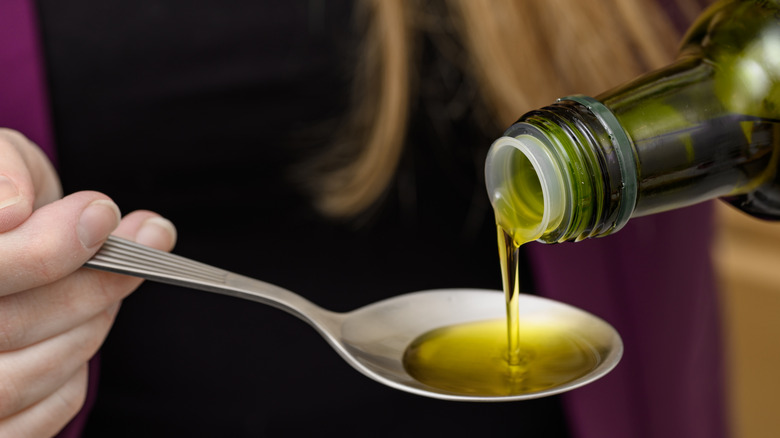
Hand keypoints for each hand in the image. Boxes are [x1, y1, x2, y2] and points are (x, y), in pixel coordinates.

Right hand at [0, 129, 176, 436]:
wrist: (0, 237)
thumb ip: (2, 170)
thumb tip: (12, 209)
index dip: (45, 250)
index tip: (101, 213)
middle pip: (7, 328)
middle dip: (90, 284)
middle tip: (143, 242)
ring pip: (23, 378)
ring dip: (89, 324)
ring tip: (114, 279)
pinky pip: (39, 413)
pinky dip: (72, 371)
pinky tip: (74, 329)